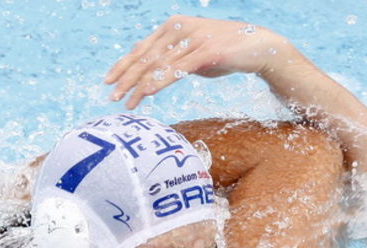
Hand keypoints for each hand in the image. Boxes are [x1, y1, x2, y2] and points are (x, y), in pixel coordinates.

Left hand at [104, 15, 290, 108]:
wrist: (259, 46)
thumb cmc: (225, 51)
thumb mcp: (193, 52)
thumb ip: (174, 58)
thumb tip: (154, 72)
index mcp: (172, 26)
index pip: (142, 48)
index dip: (123, 65)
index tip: (108, 81)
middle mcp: (180, 29)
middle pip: (146, 57)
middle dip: (126, 78)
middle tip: (111, 95)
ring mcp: (193, 39)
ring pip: (159, 65)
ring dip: (139, 86)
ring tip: (126, 102)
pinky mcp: (206, 52)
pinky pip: (177, 69)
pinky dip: (160, 82)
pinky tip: (147, 93)